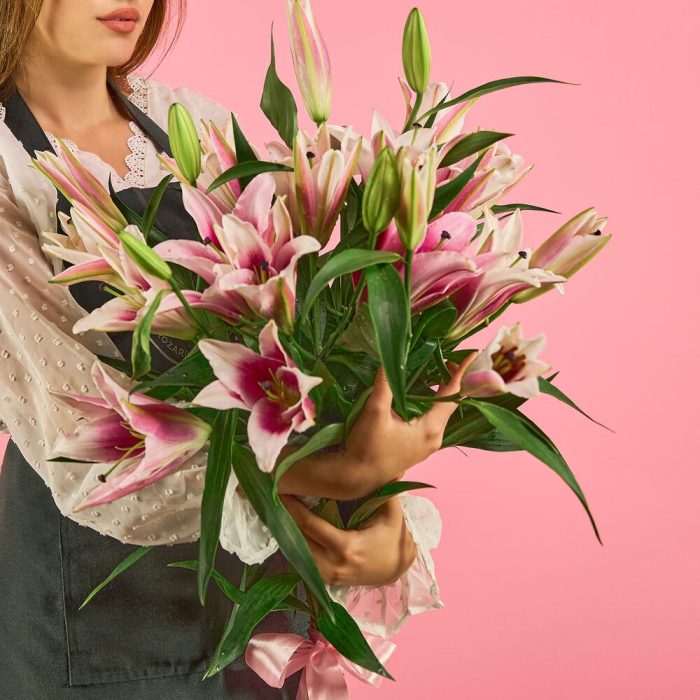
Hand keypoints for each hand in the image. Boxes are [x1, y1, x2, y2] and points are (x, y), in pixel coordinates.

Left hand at [280, 493, 417, 587]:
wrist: (397, 569)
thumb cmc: (393, 539)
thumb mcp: (391, 513)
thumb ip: (385, 489)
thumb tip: (384, 463)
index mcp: (345, 548)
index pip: (310, 526)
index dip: (294, 508)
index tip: (282, 491)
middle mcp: (332, 565)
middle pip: (299, 539)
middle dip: (286, 517)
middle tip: (277, 495)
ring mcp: (327, 576)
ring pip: (298, 551)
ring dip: (289, 531)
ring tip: (281, 508)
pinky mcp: (326, 579)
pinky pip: (305, 559)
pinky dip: (297, 542)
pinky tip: (291, 526)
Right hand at [343, 352, 476, 490]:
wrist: (355, 478)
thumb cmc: (367, 447)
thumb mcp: (375, 412)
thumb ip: (385, 384)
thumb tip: (390, 358)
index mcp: (430, 428)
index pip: (453, 395)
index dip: (462, 373)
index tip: (471, 355)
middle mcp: (434, 437)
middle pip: (450, 403)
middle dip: (449, 379)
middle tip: (442, 358)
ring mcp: (426, 444)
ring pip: (440, 412)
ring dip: (438, 391)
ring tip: (431, 370)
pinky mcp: (417, 447)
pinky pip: (430, 419)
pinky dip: (429, 403)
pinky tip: (417, 393)